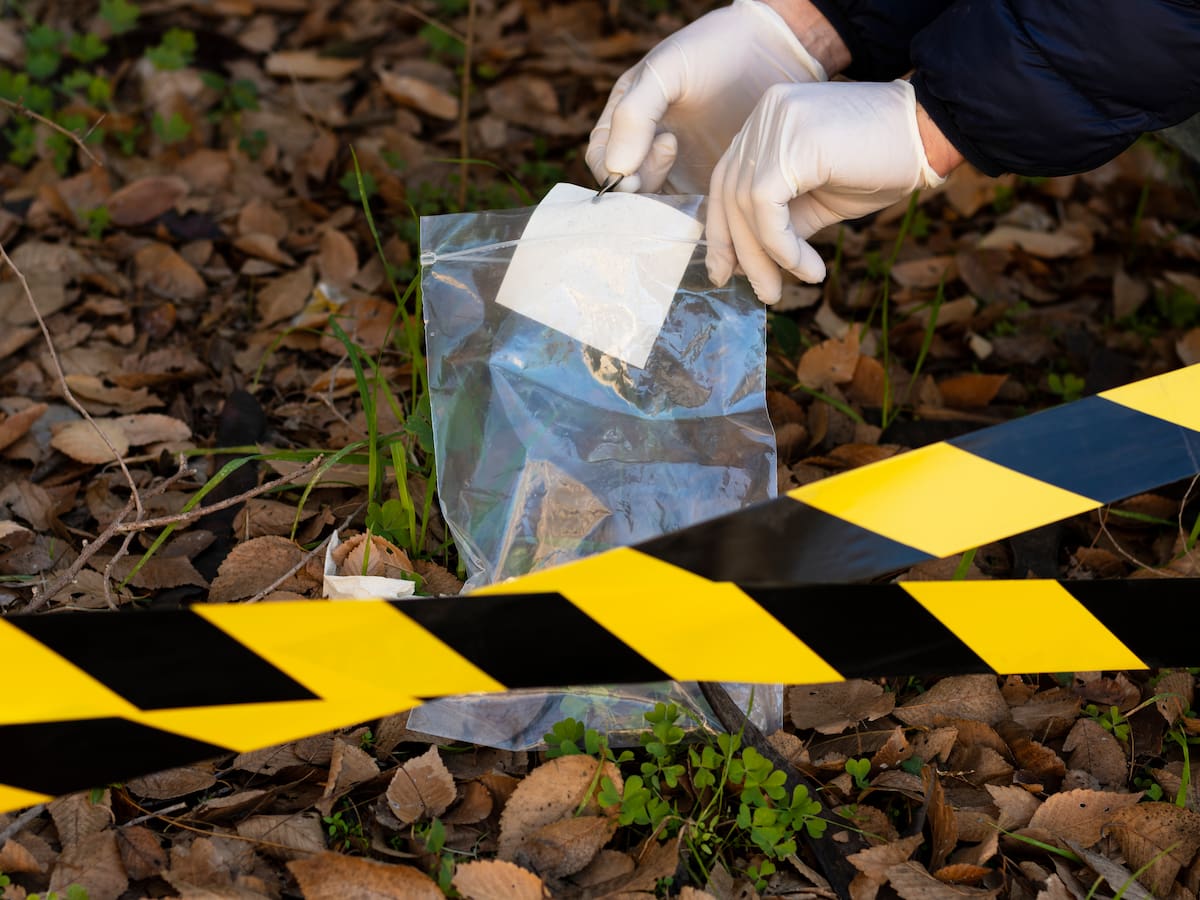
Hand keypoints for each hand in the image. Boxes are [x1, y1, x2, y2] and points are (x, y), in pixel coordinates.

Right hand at [585, 0, 826, 194]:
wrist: (774, 52)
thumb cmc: (715, 50)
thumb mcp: (667, 70)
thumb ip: (635, 115)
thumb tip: (617, 169)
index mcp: (625, 118)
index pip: (601, 158)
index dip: (612, 172)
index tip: (639, 166)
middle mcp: (645, 147)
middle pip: (625, 189)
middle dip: (640, 187)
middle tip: (671, 150)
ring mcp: (677, 169)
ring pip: (655, 205)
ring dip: (666, 203)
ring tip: (691, 167)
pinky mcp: (706, 184)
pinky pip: (689, 211)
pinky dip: (692, 212)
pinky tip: (710, 191)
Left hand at [705, 79, 947, 303]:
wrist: (931, 133)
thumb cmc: (880, 164)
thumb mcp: (818, 199)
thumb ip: (781, 220)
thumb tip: (748, 262)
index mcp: (765, 121)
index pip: (727, 180)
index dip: (722, 230)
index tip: (727, 271)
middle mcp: (764, 115)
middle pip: (730, 194)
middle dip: (740, 252)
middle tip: (762, 294)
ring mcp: (776, 123)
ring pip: (745, 204)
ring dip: (764, 257)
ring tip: (784, 288)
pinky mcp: (793, 143)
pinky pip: (766, 207)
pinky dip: (782, 247)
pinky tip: (808, 268)